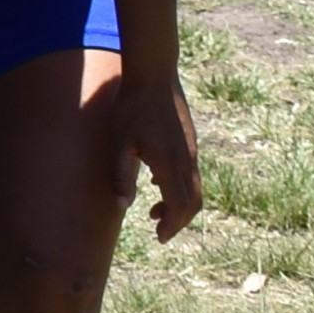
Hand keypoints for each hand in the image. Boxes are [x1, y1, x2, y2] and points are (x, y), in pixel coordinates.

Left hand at [115, 69, 201, 241]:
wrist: (154, 76)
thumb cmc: (132, 108)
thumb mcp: (119, 143)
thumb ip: (121, 175)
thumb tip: (123, 206)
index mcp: (171, 164)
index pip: (179, 205)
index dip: (171, 225)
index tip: (159, 237)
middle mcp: (187, 160)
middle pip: (193, 202)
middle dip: (178, 221)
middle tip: (159, 231)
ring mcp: (191, 150)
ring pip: (194, 188)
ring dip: (179, 205)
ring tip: (154, 212)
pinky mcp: (189, 141)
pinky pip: (190, 173)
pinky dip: (179, 187)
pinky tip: (157, 183)